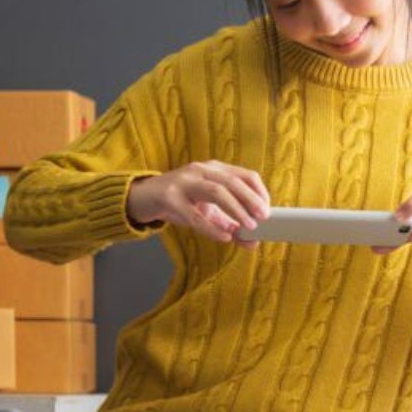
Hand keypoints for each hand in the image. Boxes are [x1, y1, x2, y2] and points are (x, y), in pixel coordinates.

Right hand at [127, 161, 271, 246]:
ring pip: (216, 191)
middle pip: (233, 182)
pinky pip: (194, 214)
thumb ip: (228, 224)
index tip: (267, 209)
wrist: (143, 197)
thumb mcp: (206, 211)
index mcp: (213, 169)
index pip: (245, 175)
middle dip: (251, 200)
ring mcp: (184, 182)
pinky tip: (224, 236)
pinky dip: (212, 227)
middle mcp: (200, 171)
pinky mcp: (169, 197)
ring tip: (248, 226)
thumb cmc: (180, 201)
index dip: (259, 192)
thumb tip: (252, 242)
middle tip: (263, 218)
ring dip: (236, 209)